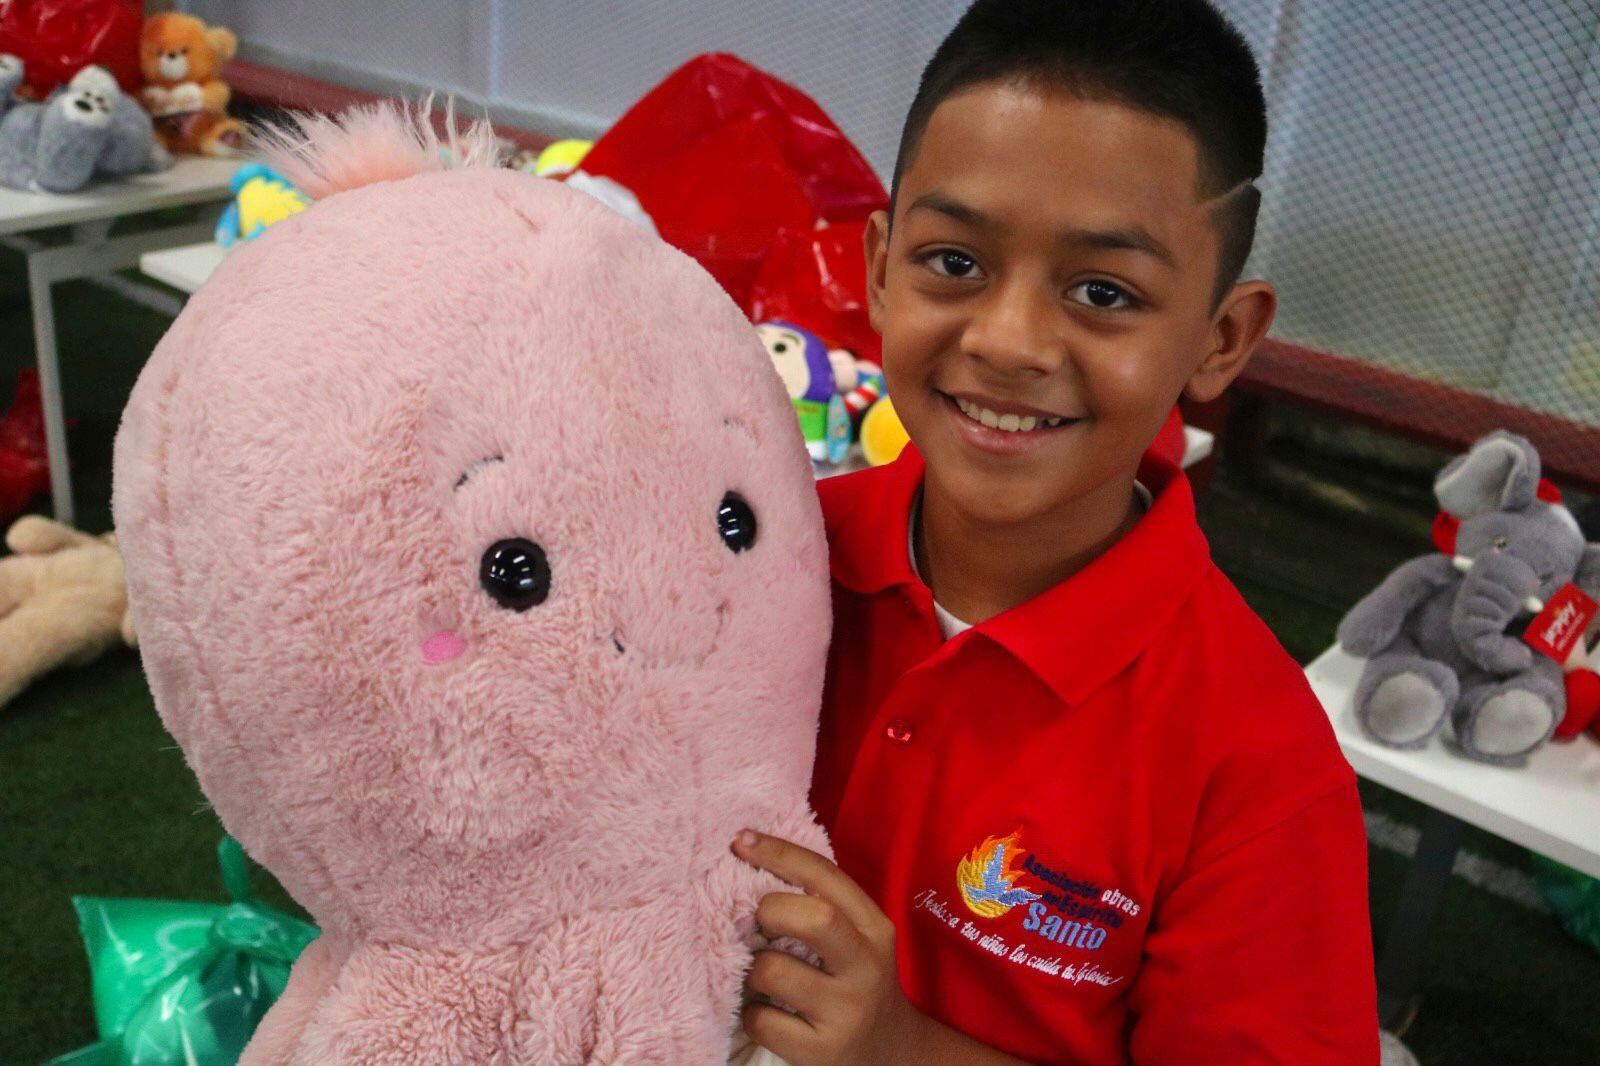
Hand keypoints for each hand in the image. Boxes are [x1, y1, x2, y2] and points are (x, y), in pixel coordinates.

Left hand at [733, 830, 927, 1065]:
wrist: (890, 1054)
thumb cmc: (855, 981)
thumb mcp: (855, 938)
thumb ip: (820, 904)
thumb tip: (749, 856)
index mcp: (873, 927)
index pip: (825, 875)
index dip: (778, 852)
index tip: (740, 841)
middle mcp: (866, 967)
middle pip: (814, 918)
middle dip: (770, 911)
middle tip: (758, 924)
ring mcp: (846, 1012)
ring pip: (773, 971)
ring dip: (753, 969)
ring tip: (763, 976)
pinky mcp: (822, 1052)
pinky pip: (761, 1020)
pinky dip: (752, 1014)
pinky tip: (767, 1013)